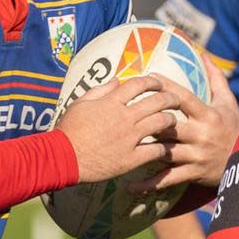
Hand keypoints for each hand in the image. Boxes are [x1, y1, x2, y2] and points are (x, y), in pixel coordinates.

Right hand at [54, 77, 174, 183]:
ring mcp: (130, 138)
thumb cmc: (68, 129)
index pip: (138, 84)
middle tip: (175, 100)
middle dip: (170, 98)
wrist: (63, 158)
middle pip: (156, 102)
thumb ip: (100, 90)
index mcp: (112, 102)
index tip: (158, 83)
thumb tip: (117, 80)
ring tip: (173, 121)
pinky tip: (165, 147)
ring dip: (171, 120)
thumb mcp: (80, 103)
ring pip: (161, 124)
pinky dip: (163, 148)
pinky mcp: (131, 159)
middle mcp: (124, 117)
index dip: (152, 81)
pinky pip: (155, 151)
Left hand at [130, 75, 238, 193]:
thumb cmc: (233, 129)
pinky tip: (129, 186)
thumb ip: (215, 78)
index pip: (184, 98)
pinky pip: (166, 179)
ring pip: (164, 151)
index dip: (166, 87)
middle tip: (124, 114)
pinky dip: (147, 184)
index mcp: (208, 115)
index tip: (148, 77)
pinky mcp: (192, 173)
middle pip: (169, 125)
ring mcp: (196, 156)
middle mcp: (201, 135)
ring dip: (143, 149)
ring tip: (119, 148)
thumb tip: (203, 54)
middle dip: (147, 120)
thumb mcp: (228, 103)